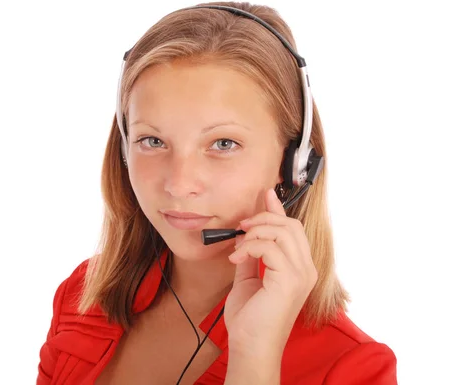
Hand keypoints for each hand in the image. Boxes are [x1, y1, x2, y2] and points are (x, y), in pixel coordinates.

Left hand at [224, 188, 317, 358]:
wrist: (250, 346)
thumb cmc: (250, 319)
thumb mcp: (247, 279)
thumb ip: (251, 256)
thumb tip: (245, 235)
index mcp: (299, 269)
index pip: (293, 230)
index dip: (278, 210)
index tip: (265, 194)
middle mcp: (306, 269)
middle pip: (290, 226)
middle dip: (263, 219)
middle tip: (241, 226)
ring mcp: (301, 274)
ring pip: (283, 231)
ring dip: (255, 233)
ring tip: (238, 246)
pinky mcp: (290, 279)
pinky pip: (270, 247)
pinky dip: (249, 247)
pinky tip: (236, 259)